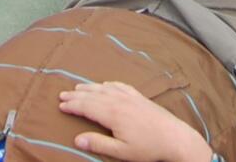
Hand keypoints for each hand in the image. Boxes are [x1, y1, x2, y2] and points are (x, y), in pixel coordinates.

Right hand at [57, 80, 212, 161]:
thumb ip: (99, 143)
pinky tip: (105, 84)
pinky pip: (120, 86)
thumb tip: (77, 139)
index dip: (72, 106)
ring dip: (89, 88)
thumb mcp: (122, 151)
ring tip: (77, 87)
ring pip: (104, 88)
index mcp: (112, 114)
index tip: (60, 105)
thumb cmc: (148, 147)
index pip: (86, 107)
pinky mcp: (139, 97)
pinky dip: (109, 84)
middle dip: (76, 95)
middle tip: (62, 95)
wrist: (175, 137)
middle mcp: (119, 101)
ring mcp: (130, 97)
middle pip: (92, 95)